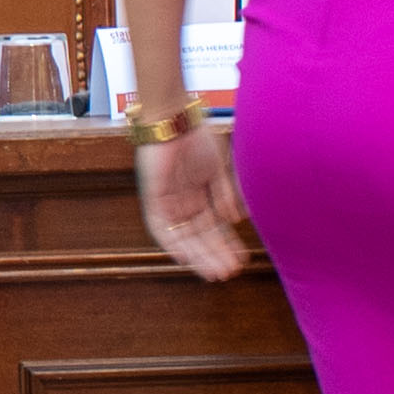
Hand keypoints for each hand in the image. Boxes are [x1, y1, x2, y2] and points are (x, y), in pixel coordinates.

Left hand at [133, 112, 248, 282]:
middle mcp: (183, 202)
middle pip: (200, 236)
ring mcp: (167, 201)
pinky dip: (171, 243)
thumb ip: (226, 194)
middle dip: (215, 255)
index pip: (214, 227)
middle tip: (230, 274)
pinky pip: (159, 227)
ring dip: (199, 255)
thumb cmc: (197, 138)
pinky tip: (185, 258)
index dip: (227, 244)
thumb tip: (237, 219)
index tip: (241, 260)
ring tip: (216, 272)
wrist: (175, 120)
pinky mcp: (152, 197)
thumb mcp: (218, 169)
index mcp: (200, 194)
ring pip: (184, 236)